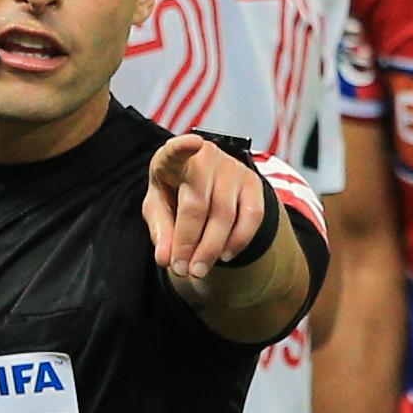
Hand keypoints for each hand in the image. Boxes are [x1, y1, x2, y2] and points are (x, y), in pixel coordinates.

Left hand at [143, 135, 270, 283]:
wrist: (207, 189)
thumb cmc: (174, 198)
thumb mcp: (159, 212)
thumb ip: (160, 232)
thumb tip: (166, 258)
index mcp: (172, 160)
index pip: (174, 152)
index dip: (182, 147)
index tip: (193, 142)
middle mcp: (205, 157)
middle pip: (197, 204)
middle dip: (188, 242)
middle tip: (182, 270)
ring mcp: (232, 168)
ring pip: (225, 215)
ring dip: (211, 248)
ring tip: (198, 271)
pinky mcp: (254, 183)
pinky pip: (252, 216)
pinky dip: (238, 241)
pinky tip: (224, 256)